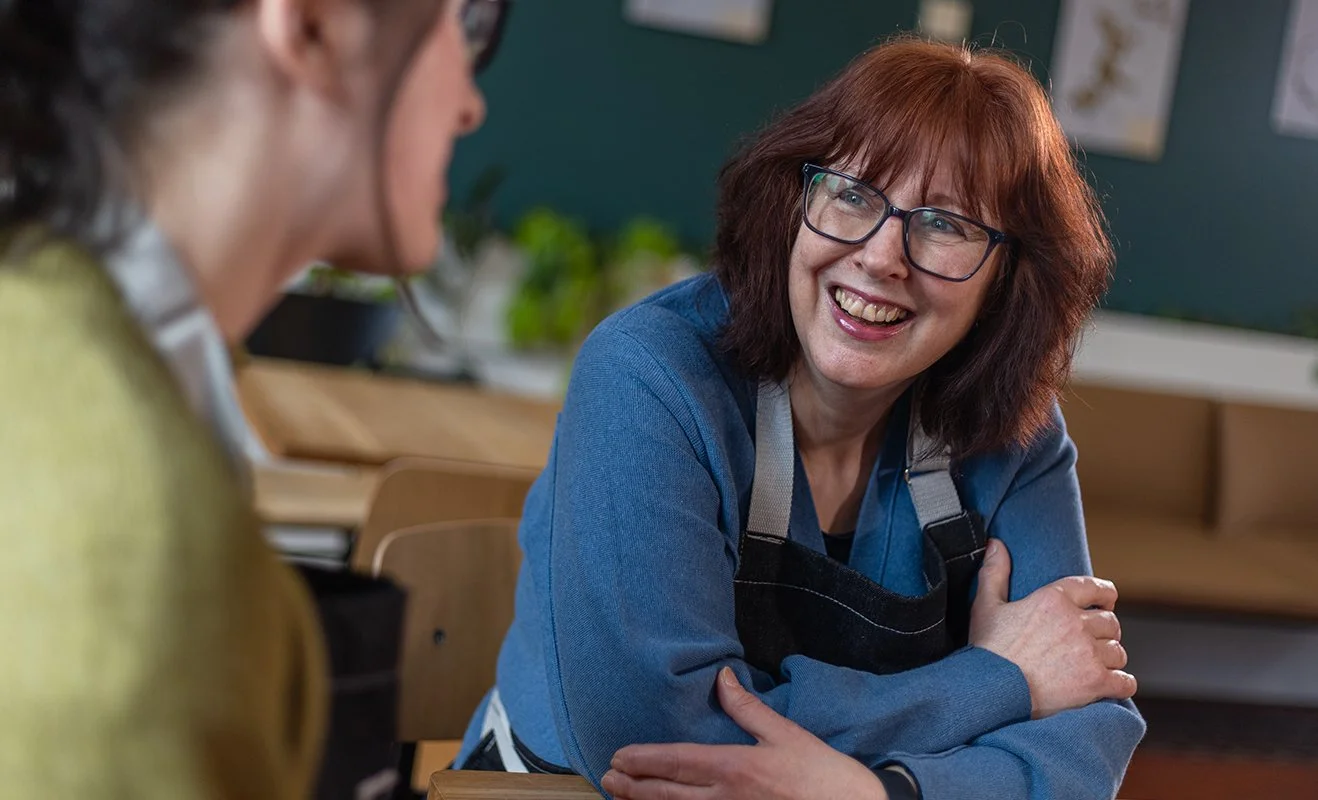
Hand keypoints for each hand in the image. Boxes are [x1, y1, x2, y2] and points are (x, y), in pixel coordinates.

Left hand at [602, 667, 890, 799]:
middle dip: (633, 787)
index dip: (644, 760)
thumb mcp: (787, 733)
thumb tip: (721, 676)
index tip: (619, 756)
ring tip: (621, 798)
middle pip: (667, 793)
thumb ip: (747, 707)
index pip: (677, 761)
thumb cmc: (824, 776)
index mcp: (736, 767)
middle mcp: (726, 798)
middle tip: (607, 778)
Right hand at [969, 539, 1136, 717]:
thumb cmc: (988, 650)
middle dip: (1105, 631)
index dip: (1106, 594)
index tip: (1106, 602)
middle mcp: (1076, 623)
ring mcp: (1088, 654)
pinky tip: (1110, 685)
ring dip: (1111, 658)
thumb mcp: (986, 606)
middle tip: (1094, 640)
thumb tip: (995, 544)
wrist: (992, 691)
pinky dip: (1121, 684)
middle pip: (1111, 622)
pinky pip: (1125, 681)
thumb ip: (995, 572)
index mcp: (1054, 599)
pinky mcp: (1095, 683)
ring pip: (1118, 651)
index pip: (1095, 587)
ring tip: (1097, 664)